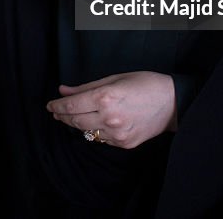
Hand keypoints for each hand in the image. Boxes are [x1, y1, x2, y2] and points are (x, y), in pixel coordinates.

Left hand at [45, 71, 175, 148]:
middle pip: (76, 120)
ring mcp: (117, 134)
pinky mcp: (124, 144)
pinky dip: (94, 131)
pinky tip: (92, 124)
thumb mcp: (114, 78)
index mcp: (106, 98)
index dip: (57, 106)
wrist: (173, 103)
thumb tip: (63, 91)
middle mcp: (109, 118)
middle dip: (63, 116)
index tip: (50, 105)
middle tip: (56, 112)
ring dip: (76, 124)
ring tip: (70, 117)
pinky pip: (101, 139)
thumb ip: (86, 88)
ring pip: (86, 131)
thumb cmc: (144, 84)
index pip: (72, 106)